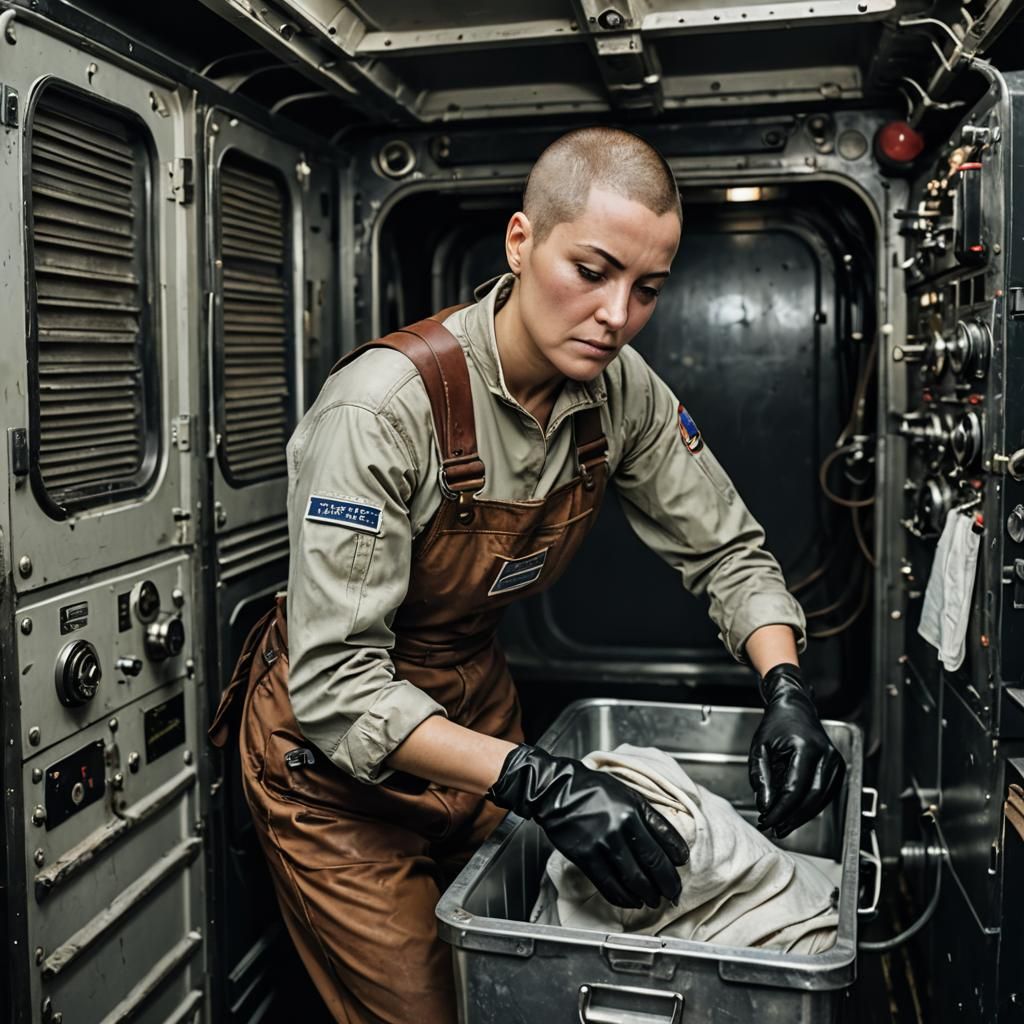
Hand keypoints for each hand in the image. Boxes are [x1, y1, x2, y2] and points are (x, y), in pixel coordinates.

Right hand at [488, 744, 688, 908]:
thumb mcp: (625, 792)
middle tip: (674, 893)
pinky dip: (624, 898)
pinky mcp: (586, 858)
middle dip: (668, 883)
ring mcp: (604, 844)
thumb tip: (666, 840)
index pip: (667, 837)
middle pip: (654, 864)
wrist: (557, 790)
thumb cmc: (592, 789)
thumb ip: (646, 814)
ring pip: (634, 879)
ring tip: (654, 900)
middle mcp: (622, 826)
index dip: (678, 855)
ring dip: (648, 895)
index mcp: (634, 808)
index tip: (682, 864)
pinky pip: (610, 886)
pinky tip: (632, 901)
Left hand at [748, 663, 844, 837]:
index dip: (779, 810)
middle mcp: (826, 756)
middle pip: (810, 799)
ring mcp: (836, 763)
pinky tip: (793, 814)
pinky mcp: (838, 769)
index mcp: (807, 748)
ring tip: (780, 825)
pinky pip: (824, 795)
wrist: (795, 708)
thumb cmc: (776, 724)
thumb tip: (766, 806)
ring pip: (819, 801)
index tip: (765, 820)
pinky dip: (808, 807)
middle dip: (790, 817)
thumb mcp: (760, 748)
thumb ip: (761, 777)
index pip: (794, 789)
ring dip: (800, 817)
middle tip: (772, 827)